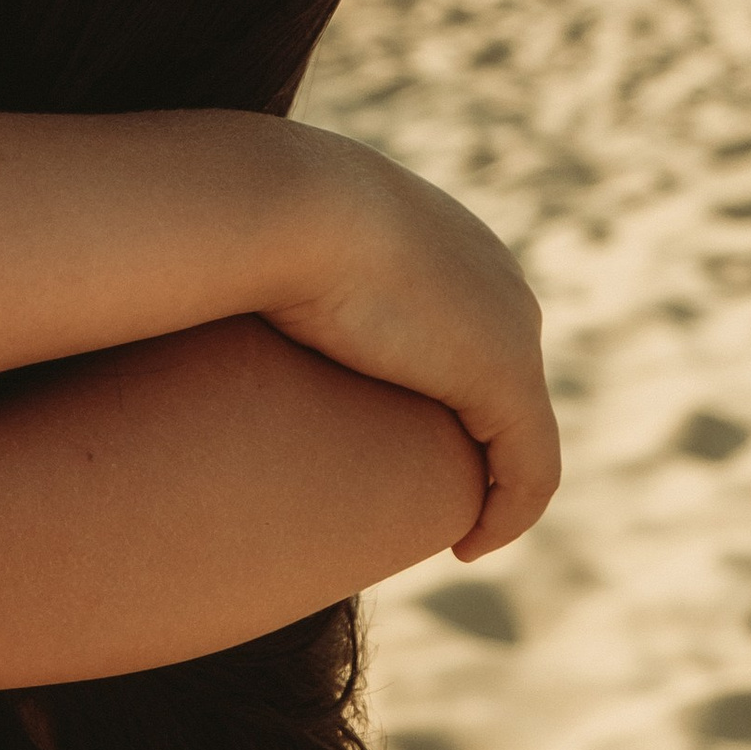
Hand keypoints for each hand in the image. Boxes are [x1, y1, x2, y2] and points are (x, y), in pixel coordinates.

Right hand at [267, 133, 555, 559]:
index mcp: (447, 241)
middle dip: (472, 443)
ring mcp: (509, 331)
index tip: (392, 442)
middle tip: (419, 499)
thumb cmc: (251, 218)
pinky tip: (468, 547)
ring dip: (494, 487)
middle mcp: (498, 282)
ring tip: (452, 532)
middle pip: (501, 381)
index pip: (467, 327)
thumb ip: (264, 270)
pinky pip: (530, 471)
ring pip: (523, 431)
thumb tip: (220, 295)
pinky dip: (508, 514)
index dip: (438, 390)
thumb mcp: (261, 240)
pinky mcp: (504, 380)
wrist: (282, 202)